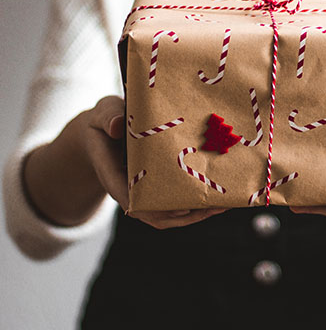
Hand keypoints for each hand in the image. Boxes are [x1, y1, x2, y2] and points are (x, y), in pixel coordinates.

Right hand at [82, 96, 228, 228]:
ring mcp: (142, 192)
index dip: (153, 207)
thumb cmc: (104, 121)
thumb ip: (107, 117)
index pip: (130, 198)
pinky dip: (193, 206)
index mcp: (112, 174)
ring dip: (193, 214)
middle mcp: (128, 189)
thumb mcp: (102, 114)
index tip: (177, 208)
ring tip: (220, 206)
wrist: (103, 130)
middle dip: (183, 214)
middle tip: (211, 206)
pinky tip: (214, 200)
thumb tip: (116, 125)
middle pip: (154, 213)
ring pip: (166, 214)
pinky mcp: (154, 188)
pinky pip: (172, 204)